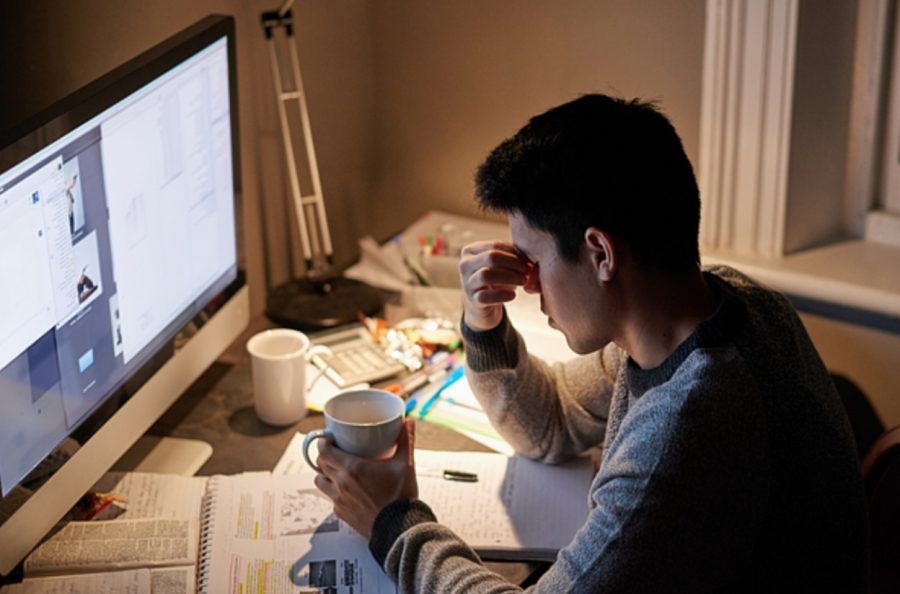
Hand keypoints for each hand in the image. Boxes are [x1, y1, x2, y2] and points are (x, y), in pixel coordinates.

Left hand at [314, 420, 417, 538]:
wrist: (399, 529)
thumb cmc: (400, 498)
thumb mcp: (405, 465)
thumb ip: (405, 440)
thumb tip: (408, 422)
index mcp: (353, 469)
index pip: (324, 452)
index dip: (323, 443)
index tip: (328, 438)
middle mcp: (341, 484)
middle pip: (320, 465)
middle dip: (325, 456)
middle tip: (335, 451)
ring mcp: (339, 500)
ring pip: (320, 482)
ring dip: (325, 474)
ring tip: (338, 471)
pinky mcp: (342, 513)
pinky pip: (330, 499)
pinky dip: (334, 492)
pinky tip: (347, 490)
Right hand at [458, 240, 532, 330]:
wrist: (483, 305)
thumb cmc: (495, 280)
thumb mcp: (501, 265)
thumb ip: (512, 256)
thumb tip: (530, 257)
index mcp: (470, 251)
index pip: (495, 245)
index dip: (515, 252)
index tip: (529, 260)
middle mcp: (465, 265)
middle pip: (491, 257)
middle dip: (514, 263)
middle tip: (528, 271)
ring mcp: (467, 283)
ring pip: (486, 275)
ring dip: (509, 277)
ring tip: (523, 281)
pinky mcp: (472, 300)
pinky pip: (486, 297)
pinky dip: (502, 295)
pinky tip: (513, 295)